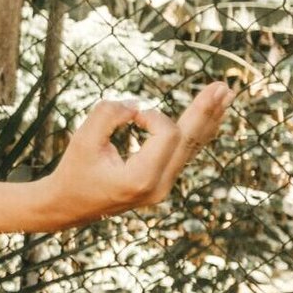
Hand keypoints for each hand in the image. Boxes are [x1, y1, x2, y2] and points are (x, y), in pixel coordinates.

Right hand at [39, 81, 235, 228]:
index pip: (166, 134)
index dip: (151, 115)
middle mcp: (157, 187)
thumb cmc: (73, 171)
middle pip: (190, 141)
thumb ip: (108, 114)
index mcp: (139, 179)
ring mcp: (162, 188)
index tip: (130, 116)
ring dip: (208, 118)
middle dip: (205, 110)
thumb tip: (136, 106)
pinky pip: (185, 153)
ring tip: (227, 94)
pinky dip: (197, 132)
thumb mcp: (82, 139)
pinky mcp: (161, 183)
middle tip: (223, 85)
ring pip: (192, 147)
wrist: (66, 206)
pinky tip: (213, 116)